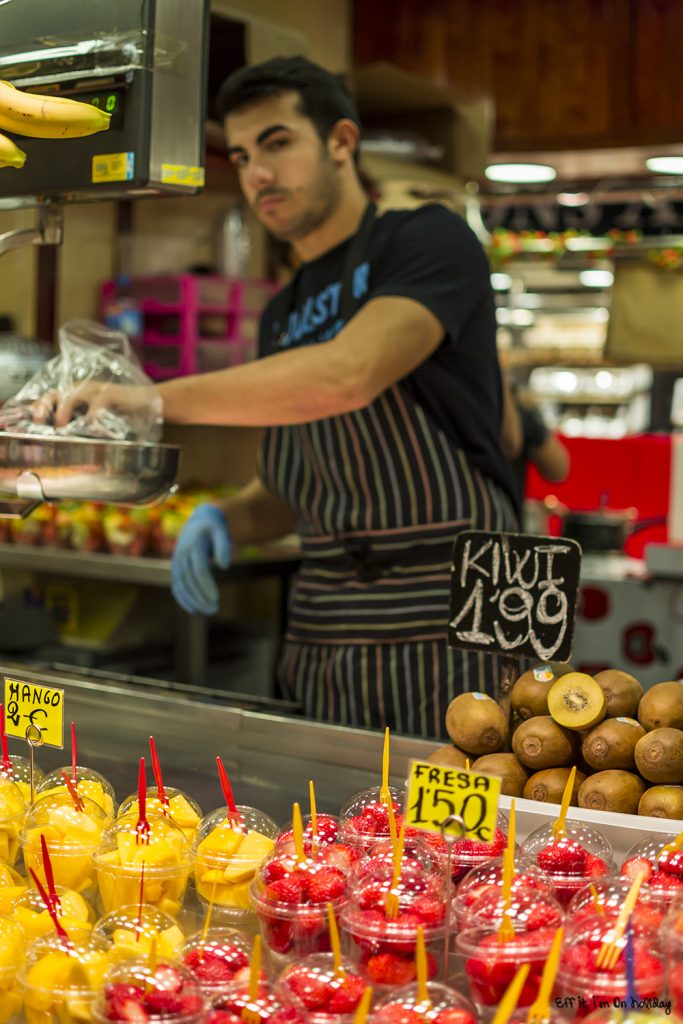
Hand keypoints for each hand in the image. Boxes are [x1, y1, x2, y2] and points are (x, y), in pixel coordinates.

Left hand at [31, 381, 152, 427]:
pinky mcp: (110, 393)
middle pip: (56, 393)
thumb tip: (62, 436)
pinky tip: (90, 424)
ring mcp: (96, 390)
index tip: (34, 420)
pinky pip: (97, 403)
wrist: (146, 403)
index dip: (40, 406)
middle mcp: (82, 389)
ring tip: (61, 426)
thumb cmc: (120, 412)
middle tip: (41, 421)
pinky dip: (91, 414)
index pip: (51, 397)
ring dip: (64, 411)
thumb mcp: (95, 418)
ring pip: (72, 396)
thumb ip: (80, 423)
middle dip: (45, 406)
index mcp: (76, 394)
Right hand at [171, 504, 231, 614]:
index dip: (206, 585)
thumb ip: (224, 546)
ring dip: (193, 600)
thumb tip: (224, 567)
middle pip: (190, 580)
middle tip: (214, 610)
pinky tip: (193, 610)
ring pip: (181, 585)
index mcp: (194, 545)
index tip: (216, 598)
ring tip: (209, 611)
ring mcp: (177, 562)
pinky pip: (176, 585)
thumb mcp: (221, 531)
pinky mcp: (175, 568)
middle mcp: (182, 554)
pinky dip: (182, 598)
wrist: (197, 522)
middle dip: (201, 597)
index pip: (199, 569)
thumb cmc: (213, 528)